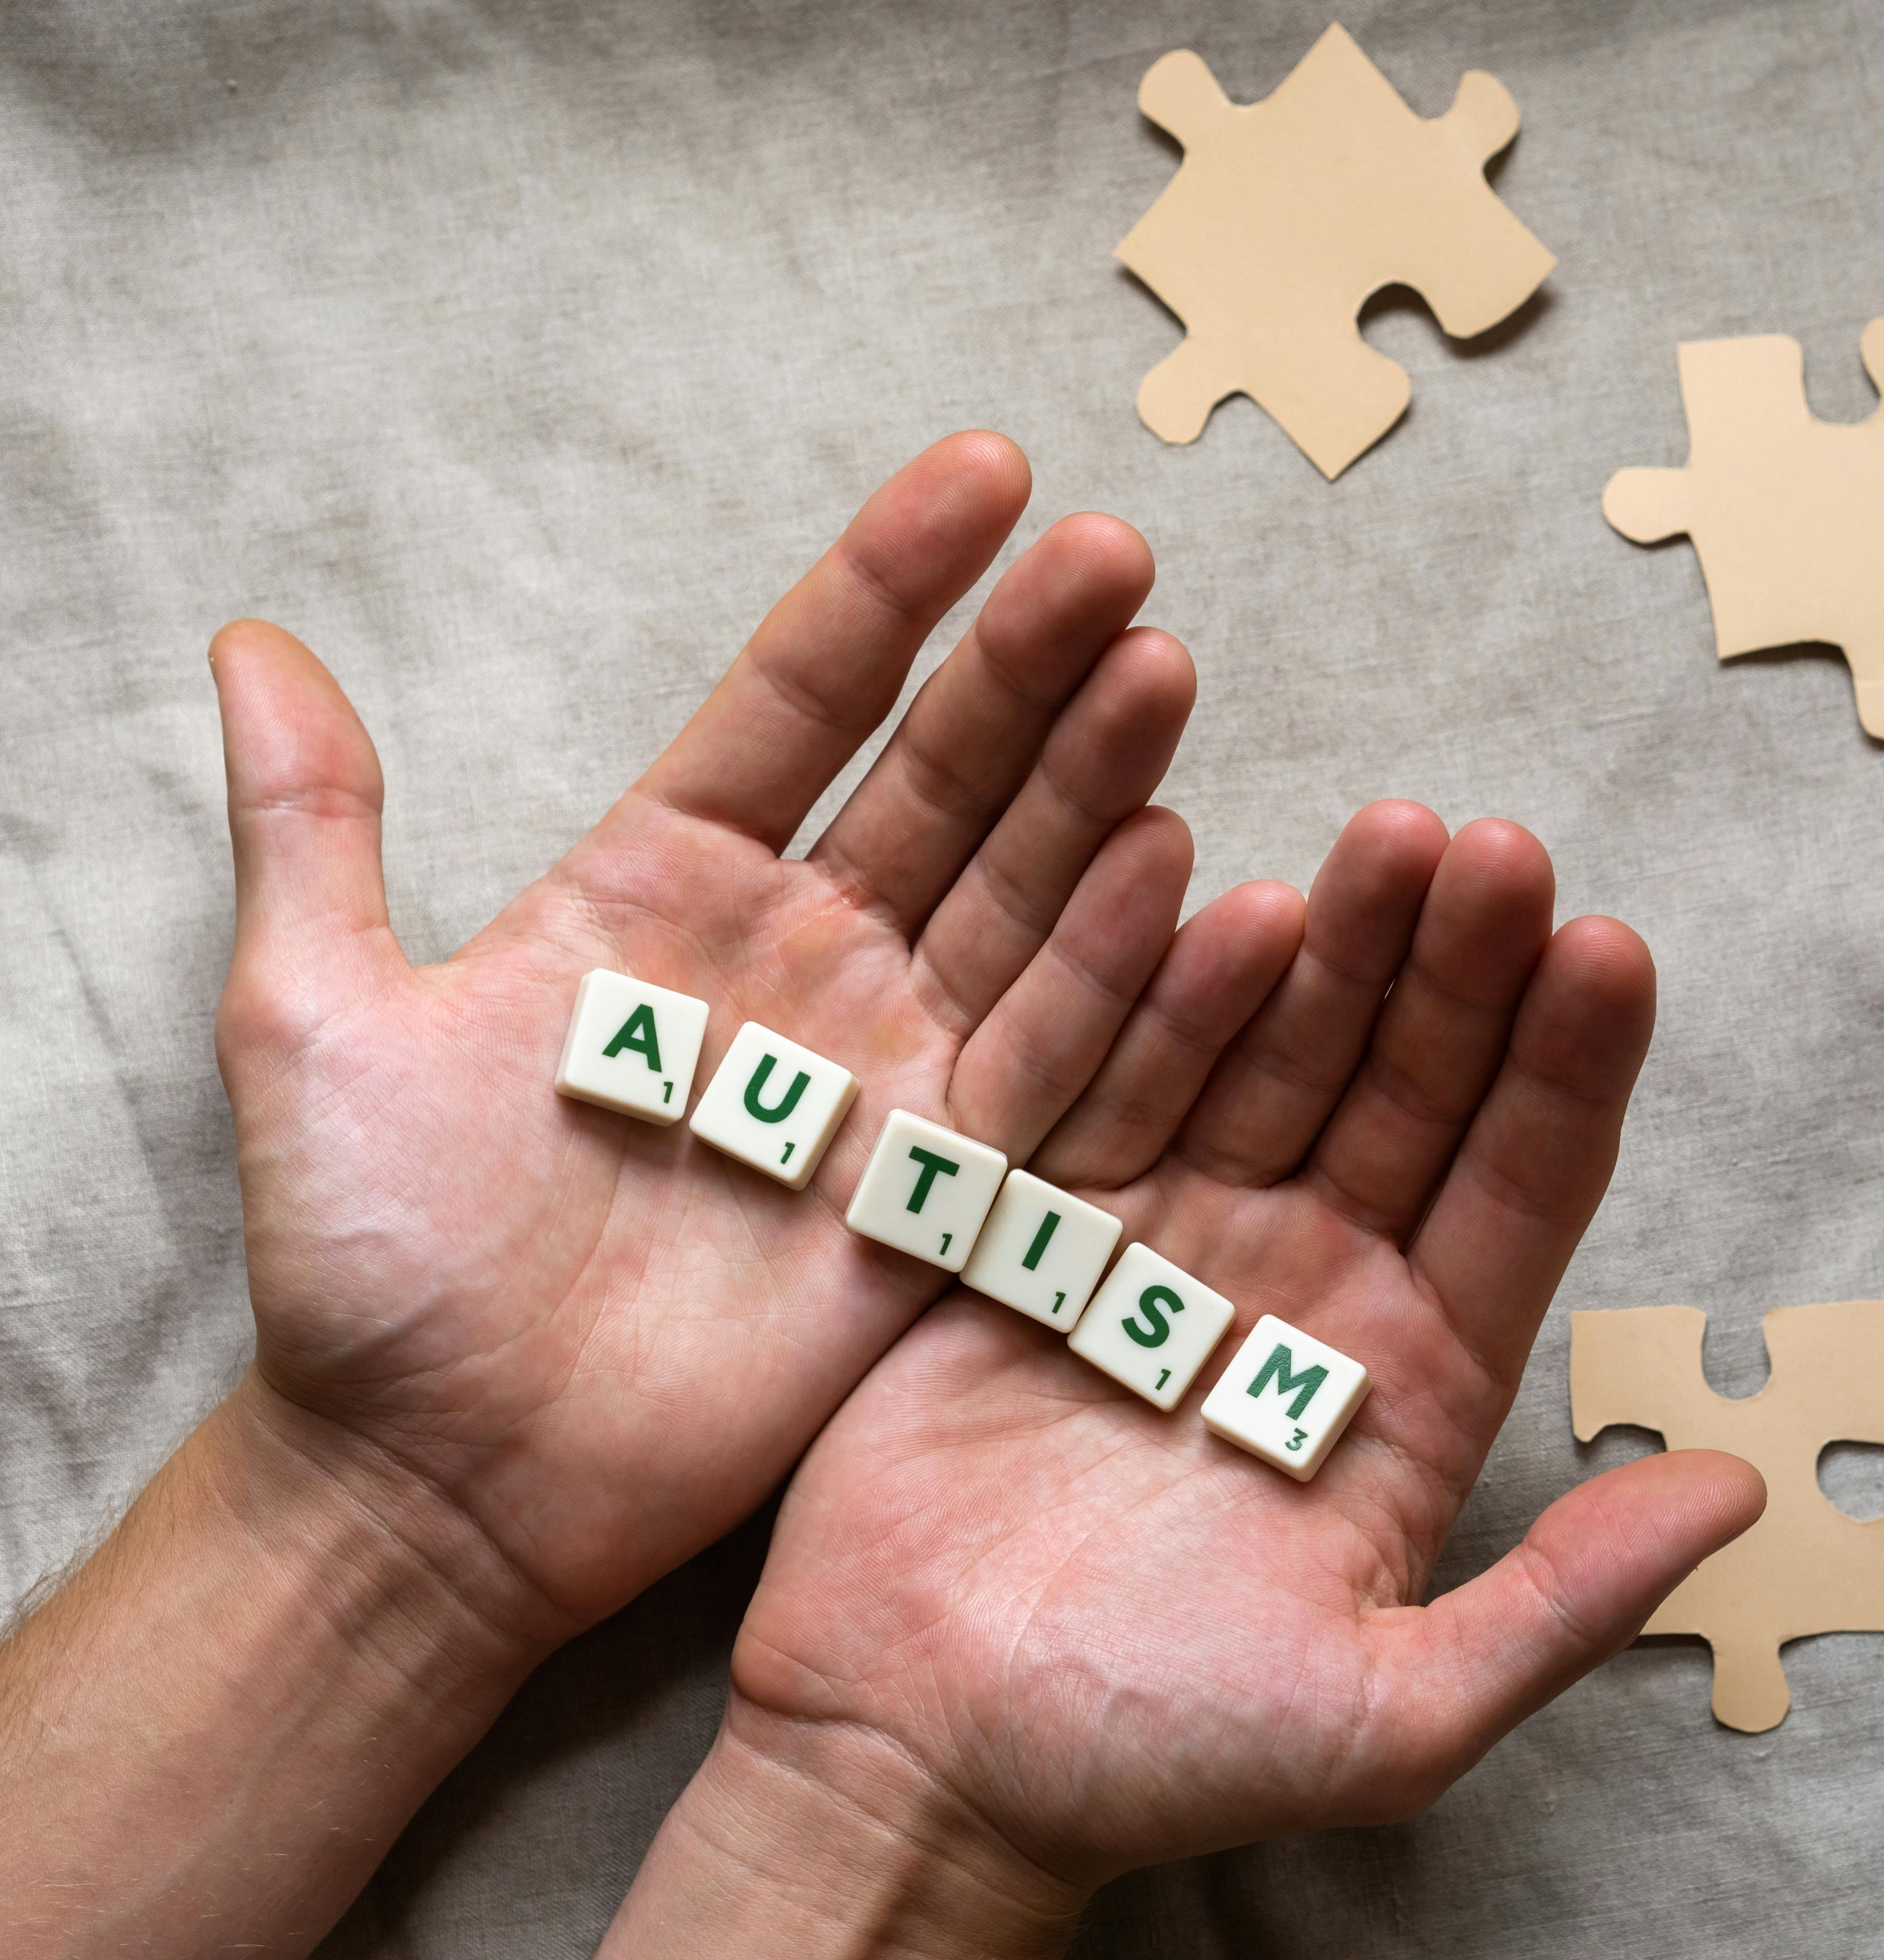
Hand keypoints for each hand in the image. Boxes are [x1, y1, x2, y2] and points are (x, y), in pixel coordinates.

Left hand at [212, 430, 1234, 1644]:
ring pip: (1017, 898)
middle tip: (1113, 555)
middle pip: (940, 777)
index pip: (803, 697)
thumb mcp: (310, 1016)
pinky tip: (1184, 872)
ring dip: (1095, 787)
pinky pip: (1049, 1068)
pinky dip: (1117, 979)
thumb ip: (312, 828)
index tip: (987, 472)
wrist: (435, 1479)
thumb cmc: (367, 1254)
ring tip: (1159, 668)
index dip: (893, 587)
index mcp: (665, 884)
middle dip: (1028, 665)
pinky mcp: (939, 1191)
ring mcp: (882, 1068)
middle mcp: (799, 954)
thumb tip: (248, 641)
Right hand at [605, 807, 1765, 1953]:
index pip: (1520, 1190)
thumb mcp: (1390, 1714)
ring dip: (1332, 953)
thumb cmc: (1157, 1754)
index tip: (1609, 949)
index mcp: (1414, 1379)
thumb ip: (1565, 1603)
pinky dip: (1159, 1001)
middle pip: (1408, 1093)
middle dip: (1458, 973)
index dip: (1567, 1071)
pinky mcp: (1043, 1226)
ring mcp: (1175, 1241)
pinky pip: (1111, 1087)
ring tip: (1386, 841)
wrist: (919, 1760)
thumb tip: (1740, 1494)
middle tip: (1496, 851)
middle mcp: (1310, 1287)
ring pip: (1275, 1062)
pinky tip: (1214, 900)